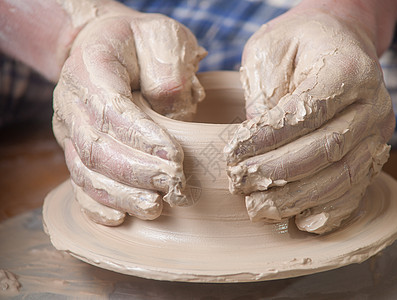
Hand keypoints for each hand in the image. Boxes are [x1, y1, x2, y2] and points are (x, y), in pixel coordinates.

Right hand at [53, 8, 205, 224]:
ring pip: (85, 172)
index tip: (176, 158)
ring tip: (155, 208)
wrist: (106, 45)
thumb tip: (172, 115)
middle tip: (172, 186)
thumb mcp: (162, 37)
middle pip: (96, 148)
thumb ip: (169, 70)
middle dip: (136, 173)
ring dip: (120, 195)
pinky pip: (79, 183)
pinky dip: (97, 205)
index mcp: (91, 69)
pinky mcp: (77, 150)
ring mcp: (71, 130)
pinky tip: (120, 219)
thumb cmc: (140, 43)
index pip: (113, 110)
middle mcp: (72, 104)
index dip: (143, 138)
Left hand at [225, 9, 394, 232]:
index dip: (267, 139)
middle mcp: (373, 104)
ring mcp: (377, 134)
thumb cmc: (297, 45)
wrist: (337, 42)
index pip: (307, 113)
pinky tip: (301, 221)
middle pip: (327, 150)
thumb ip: (264, 96)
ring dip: (296, 198)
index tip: (231, 154)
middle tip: (239, 183)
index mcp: (348, 69)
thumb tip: (251, 149)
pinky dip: (330, 211)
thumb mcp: (270, 51)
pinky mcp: (373, 154)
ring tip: (257, 208)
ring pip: (343, 177)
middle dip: (277, 173)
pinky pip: (357, 190)